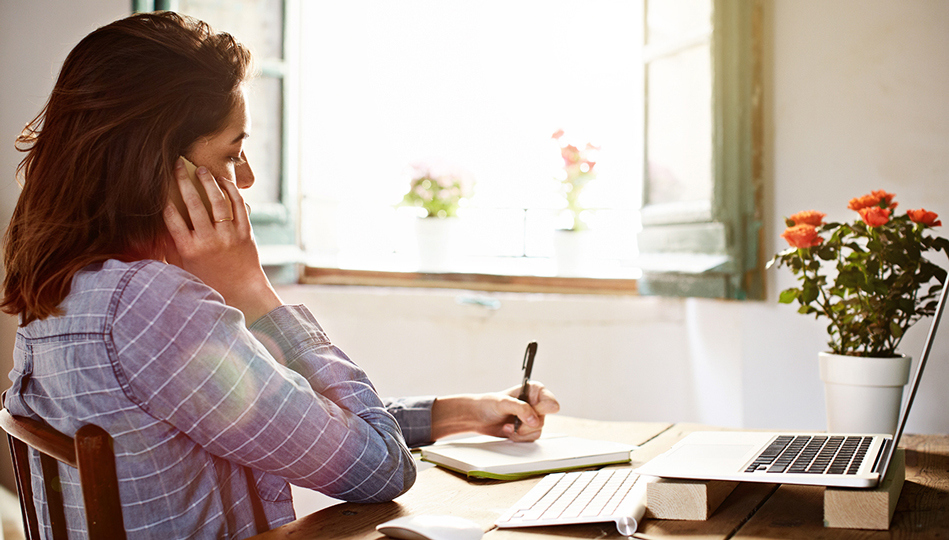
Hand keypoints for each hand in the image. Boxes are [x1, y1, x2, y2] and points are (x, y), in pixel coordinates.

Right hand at [163, 158, 281, 323]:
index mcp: (188, 249)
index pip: (171, 217)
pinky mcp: (245, 233)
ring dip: (207, 181)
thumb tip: (155, 227)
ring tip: (201, 169)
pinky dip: (231, 191)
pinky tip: (223, 182)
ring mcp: (228, 236)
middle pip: (192, 203)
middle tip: (177, 164)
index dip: (164, 197)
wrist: (242, 292)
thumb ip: (170, 247)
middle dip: (182, 180)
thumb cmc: (208, 281)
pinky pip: (238, 206)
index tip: (158, 182)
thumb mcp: (184, 267)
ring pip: (217, 201)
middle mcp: (208, 241)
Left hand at [430, 381, 559, 442]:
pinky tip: (508, 430)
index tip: (530, 412)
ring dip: (520, 432)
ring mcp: (532, 418)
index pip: (551, 402)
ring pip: (537, 431)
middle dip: (526, 424)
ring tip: (507, 426)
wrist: (477, 418)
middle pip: (543, 420)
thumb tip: (534, 420)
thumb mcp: (503, 402)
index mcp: (534, 391)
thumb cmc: (488, 404)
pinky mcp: (527, 430)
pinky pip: (531, 439)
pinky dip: (518, 437)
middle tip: (513, 421)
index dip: (542, 410)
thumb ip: (520, 408)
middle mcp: (536, 404)